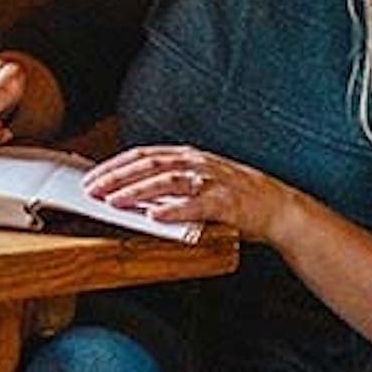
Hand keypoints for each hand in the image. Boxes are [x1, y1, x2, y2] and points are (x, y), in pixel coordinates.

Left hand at [83, 144, 291, 241]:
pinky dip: (173, 210)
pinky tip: (154, 217)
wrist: (279, 209)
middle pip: (150, 164)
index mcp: (189, 156)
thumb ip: (172, 184)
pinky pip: (195, 206)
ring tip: (114, 202)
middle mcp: (198, 163)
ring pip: (167, 180)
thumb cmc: (237, 198)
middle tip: (92, 189)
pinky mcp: (226, 203)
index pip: (144, 155)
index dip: (115, 165)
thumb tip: (133, 193)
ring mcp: (212, 181)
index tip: (91, 178)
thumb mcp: (201, 182)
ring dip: (137, 191)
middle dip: (117, 176)